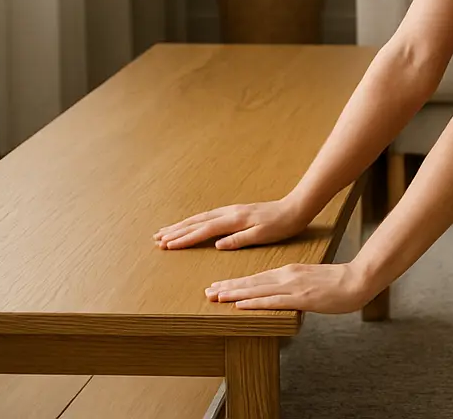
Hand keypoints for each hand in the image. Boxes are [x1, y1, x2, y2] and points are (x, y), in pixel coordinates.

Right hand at [154, 197, 313, 251]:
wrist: (296, 208)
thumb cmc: (281, 225)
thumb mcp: (263, 235)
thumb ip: (240, 240)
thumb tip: (218, 245)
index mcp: (234, 221)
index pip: (204, 231)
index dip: (184, 238)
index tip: (167, 245)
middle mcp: (230, 213)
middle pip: (197, 222)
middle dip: (176, 230)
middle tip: (156, 238)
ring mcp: (232, 211)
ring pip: (201, 217)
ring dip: (182, 225)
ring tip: (165, 231)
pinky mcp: (236, 211)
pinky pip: (209, 216)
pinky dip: (195, 220)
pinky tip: (190, 223)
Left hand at [206, 262, 373, 314]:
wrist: (358, 280)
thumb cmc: (339, 282)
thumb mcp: (312, 281)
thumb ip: (296, 286)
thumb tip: (282, 295)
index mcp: (290, 271)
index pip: (257, 278)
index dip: (237, 282)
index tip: (219, 286)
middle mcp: (287, 275)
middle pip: (252, 282)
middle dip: (229, 287)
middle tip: (208, 291)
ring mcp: (293, 286)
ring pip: (258, 289)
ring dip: (235, 293)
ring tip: (216, 296)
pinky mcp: (300, 297)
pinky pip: (272, 300)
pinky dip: (254, 302)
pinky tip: (240, 304)